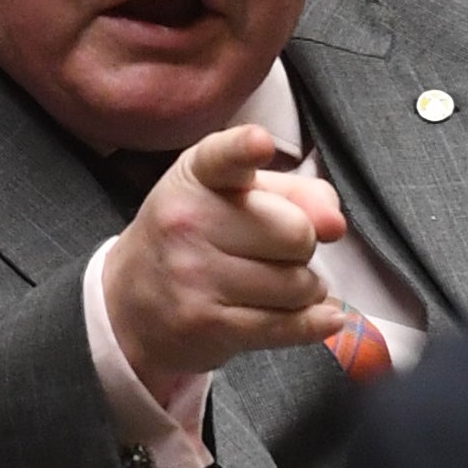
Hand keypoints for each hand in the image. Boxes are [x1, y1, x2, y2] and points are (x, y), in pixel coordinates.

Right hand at [98, 123, 347, 380]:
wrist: (133, 305)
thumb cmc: (200, 239)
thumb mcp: (236, 196)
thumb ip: (297, 193)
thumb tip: (335, 224)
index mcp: (198, 175)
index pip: (224, 156)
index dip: (245, 148)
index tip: (259, 143)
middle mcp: (189, 220)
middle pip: (297, 233)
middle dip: (302, 246)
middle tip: (275, 251)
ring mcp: (194, 275)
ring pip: (299, 284)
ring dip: (304, 287)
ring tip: (273, 283)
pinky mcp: (206, 324)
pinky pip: (289, 324)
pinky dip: (315, 322)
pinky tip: (324, 316)